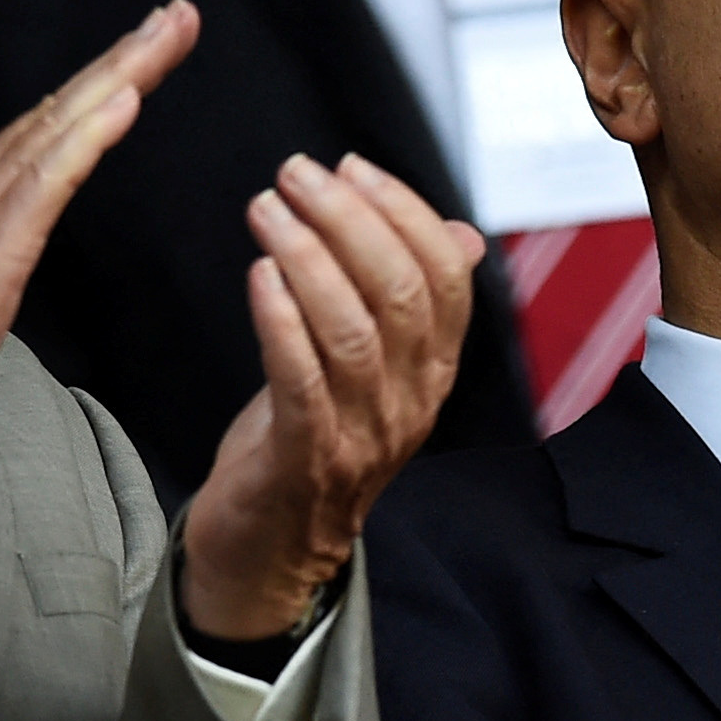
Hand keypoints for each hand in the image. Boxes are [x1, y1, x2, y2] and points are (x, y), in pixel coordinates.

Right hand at [0, 0, 198, 460]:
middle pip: (62, 108)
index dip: (98, 88)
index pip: (46, 128)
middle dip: (124, 58)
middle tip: (180, 15)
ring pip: (62, 122)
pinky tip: (127, 98)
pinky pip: (51, 174)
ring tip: (168, 31)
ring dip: (120, 73)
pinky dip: (90, 132)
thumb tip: (1, 240)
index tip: (146, 53)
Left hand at [181, 154, 486, 638]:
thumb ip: (412, 304)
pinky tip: (259, 275)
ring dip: (308, 257)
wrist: (271, 554)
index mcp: (433, 371)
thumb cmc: (311, 445)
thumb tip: (461, 233)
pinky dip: (282, 322)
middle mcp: (412, 402)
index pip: (447, 276)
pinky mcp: (307, 463)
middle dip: (348, 219)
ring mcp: (364, 437)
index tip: (350, 166)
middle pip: (401, 293)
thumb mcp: (372, 371)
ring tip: (266, 208)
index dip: (402, 211)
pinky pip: (303, 383)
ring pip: (354, 332)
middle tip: (295, 172)